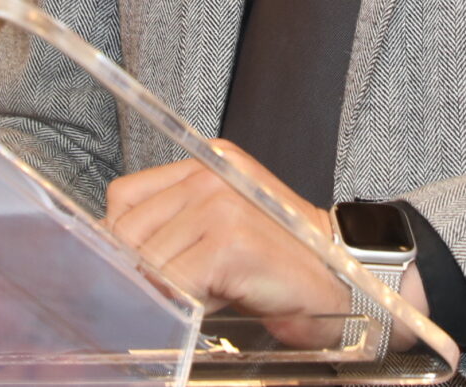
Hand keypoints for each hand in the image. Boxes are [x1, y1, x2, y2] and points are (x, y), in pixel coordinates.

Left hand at [106, 141, 430, 349]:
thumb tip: (117, 257)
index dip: (124, 243)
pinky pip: (174, 281)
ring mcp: (220, 202)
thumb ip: (176, 227)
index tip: (143, 272)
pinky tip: (221, 299)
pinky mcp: (230, 239)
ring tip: (211, 292)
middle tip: (185, 290)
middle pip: (126, 231)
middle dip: (143, 272)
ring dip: (170, 290)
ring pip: (146, 260)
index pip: (123, 198)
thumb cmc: (283, 263)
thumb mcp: (221, 228)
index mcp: (205, 163)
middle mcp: (209, 172)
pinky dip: (188, 302)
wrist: (348, 279)